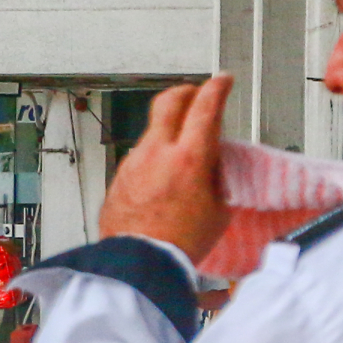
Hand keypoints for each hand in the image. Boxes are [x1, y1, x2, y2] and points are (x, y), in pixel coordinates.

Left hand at [101, 73, 232, 258]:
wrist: (140, 261)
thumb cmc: (180, 242)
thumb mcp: (219, 207)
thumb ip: (216, 174)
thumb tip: (213, 157)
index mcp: (189, 157)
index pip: (205, 108)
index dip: (217, 88)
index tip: (223, 81)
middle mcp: (156, 153)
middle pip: (168, 102)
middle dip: (186, 91)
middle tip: (197, 94)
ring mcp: (133, 162)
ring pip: (152, 130)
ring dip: (168, 127)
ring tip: (182, 144)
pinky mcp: (119, 176)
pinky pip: (139, 155)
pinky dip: (154, 153)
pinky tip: (162, 171)